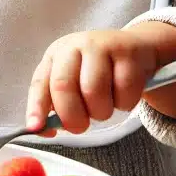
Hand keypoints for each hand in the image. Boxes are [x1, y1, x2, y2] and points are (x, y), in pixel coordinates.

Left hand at [25, 23, 175, 134]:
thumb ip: (58, 105)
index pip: (40, 82)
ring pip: (94, 91)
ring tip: (106, 106)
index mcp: (56, 55)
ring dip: (101, 111)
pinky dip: (125, 103)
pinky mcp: (128, 51)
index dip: (36, 107)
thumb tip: (42, 130)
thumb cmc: (100, 73)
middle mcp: (75, 45)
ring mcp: (102, 45)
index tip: (36, 128)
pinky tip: (124, 94)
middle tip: (81, 127)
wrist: (139, 49)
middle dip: (71, 115)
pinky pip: (123, 91)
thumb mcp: (75, 83)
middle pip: (63, 85)